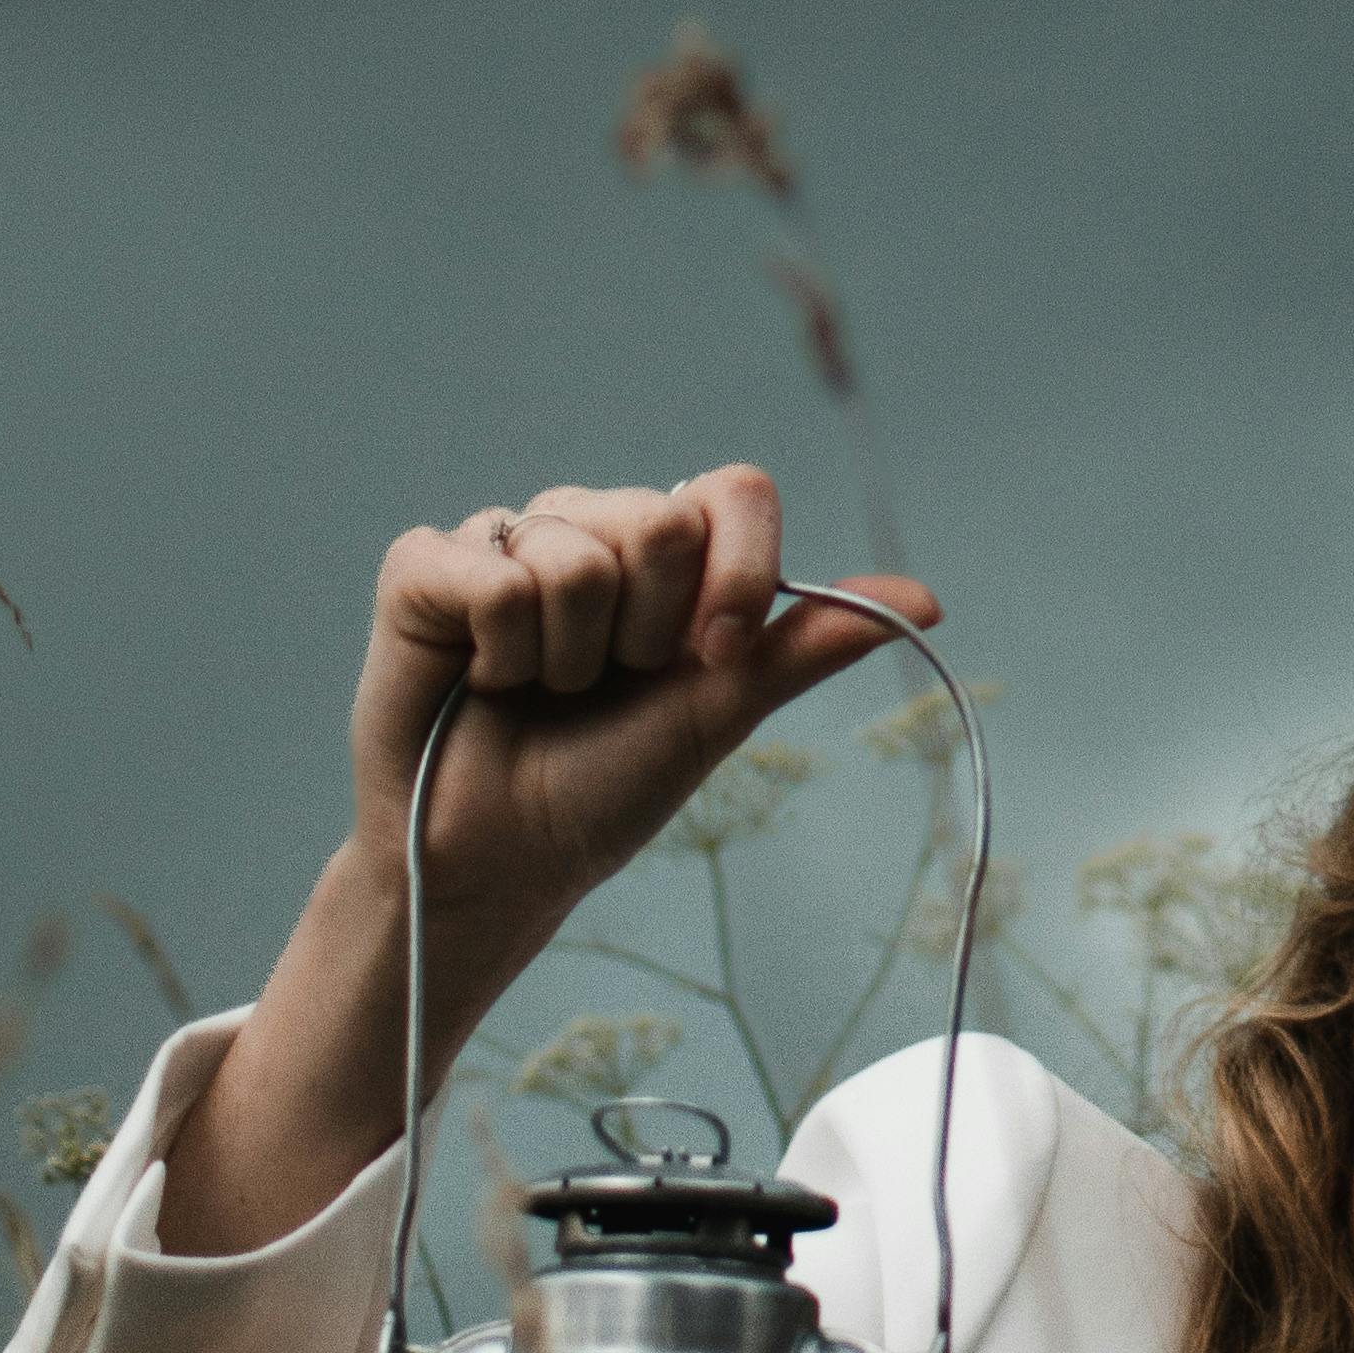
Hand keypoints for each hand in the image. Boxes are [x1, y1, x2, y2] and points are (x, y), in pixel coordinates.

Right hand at [346, 469, 924, 986]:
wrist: (498, 861)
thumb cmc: (603, 787)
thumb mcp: (718, 715)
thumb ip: (806, 648)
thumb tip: (927, 600)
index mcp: (669, 557)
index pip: (734, 491)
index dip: (737, 575)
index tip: (713, 656)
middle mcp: (590, 528)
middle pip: (660, 521)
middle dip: (645, 630)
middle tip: (605, 683)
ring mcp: (509, 538)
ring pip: (576, 555)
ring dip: (567, 656)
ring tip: (538, 690)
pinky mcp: (426, 566)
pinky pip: (495, 574)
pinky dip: (500, 650)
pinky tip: (483, 678)